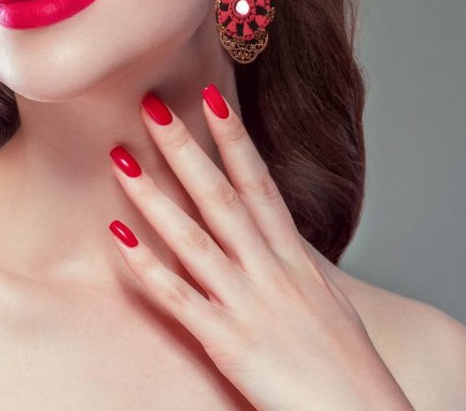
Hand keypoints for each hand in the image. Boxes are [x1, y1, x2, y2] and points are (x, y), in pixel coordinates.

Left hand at [106, 85, 414, 410]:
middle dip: (185, 149)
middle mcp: (271, 271)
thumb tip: (282, 239)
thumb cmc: (348, 368)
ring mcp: (248, 304)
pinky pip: (178, 298)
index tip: (210, 97)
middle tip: (150, 104)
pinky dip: (146, 265)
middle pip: (221, 197)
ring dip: (154, 196)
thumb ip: (299, 267)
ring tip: (120, 158)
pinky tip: (117, 236)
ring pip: (192, 238)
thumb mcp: (329, 303)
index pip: (260, 184)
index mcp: (296, 259)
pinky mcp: (227, 343)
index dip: (234, 139)